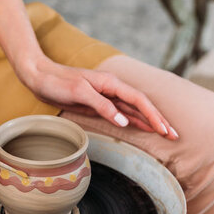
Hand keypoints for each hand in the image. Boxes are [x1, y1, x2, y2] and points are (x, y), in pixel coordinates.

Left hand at [17, 56, 177, 139]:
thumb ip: (103, 106)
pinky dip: (134, 120)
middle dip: (159, 120)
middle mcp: (112, 88)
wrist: (39, 77)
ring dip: (150, 121)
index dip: (154, 115)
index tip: (166, 130)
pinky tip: (143, 127)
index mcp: (111, 83)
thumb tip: (124, 122)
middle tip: (175, 135)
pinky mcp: (98, 103)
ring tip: (166, 133)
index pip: (139, 100)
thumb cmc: (58, 82)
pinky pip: (121, 112)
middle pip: (142, 105)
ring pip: (134, 110)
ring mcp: (106, 96)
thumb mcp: (80, 93)